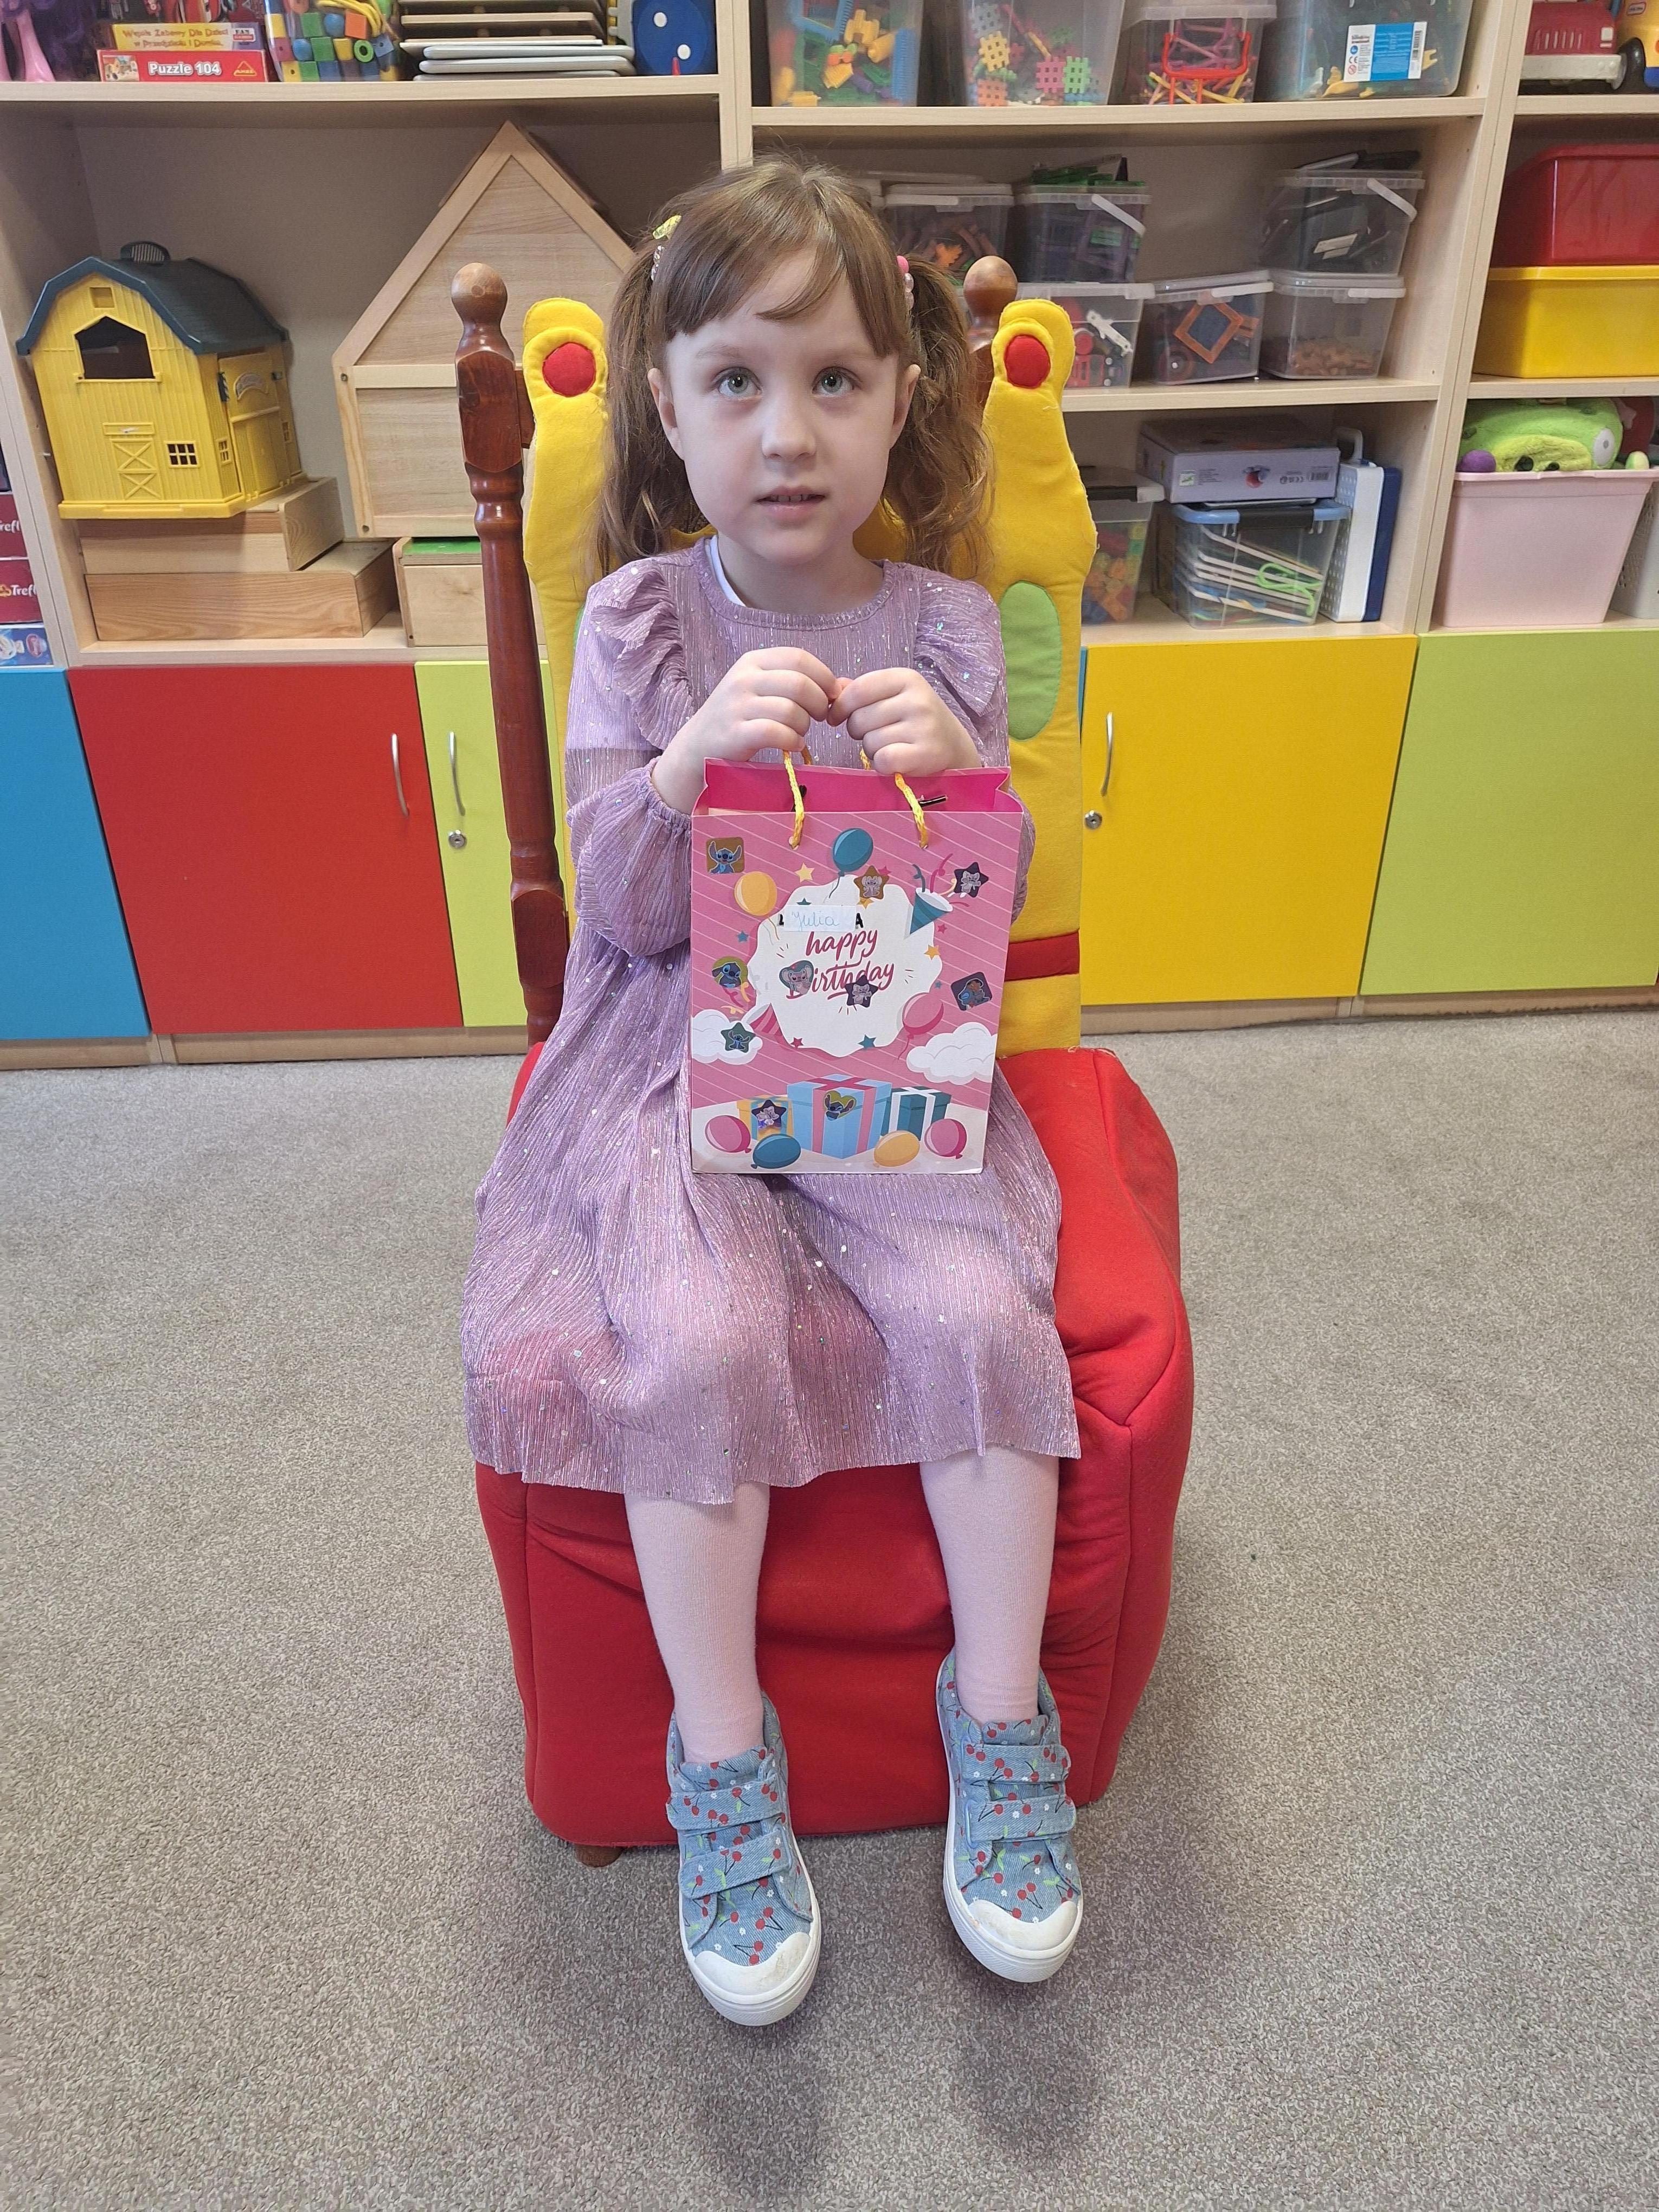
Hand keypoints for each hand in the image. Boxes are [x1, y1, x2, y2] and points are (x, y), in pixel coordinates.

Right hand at [652, 647, 840, 813]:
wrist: (697, 747)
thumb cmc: (740, 719)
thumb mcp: (766, 693)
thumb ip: (803, 685)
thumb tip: (846, 686)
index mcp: (753, 662)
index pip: (799, 657)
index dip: (824, 677)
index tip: (831, 697)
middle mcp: (743, 678)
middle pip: (799, 683)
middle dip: (820, 703)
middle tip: (819, 719)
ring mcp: (737, 706)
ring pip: (791, 709)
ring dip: (805, 726)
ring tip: (799, 733)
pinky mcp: (735, 734)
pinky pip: (776, 733)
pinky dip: (792, 741)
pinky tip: (793, 746)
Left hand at [825, 666, 978, 779]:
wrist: (953, 745)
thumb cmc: (915, 719)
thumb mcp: (893, 696)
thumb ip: (862, 690)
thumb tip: (833, 689)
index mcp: (906, 678)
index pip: (858, 690)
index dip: (840, 707)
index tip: (837, 717)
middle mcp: (917, 699)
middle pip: (859, 719)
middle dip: (859, 731)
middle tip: (878, 734)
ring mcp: (923, 726)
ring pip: (869, 742)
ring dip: (872, 750)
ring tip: (891, 747)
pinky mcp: (925, 753)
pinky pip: (883, 760)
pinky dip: (882, 765)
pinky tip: (895, 762)